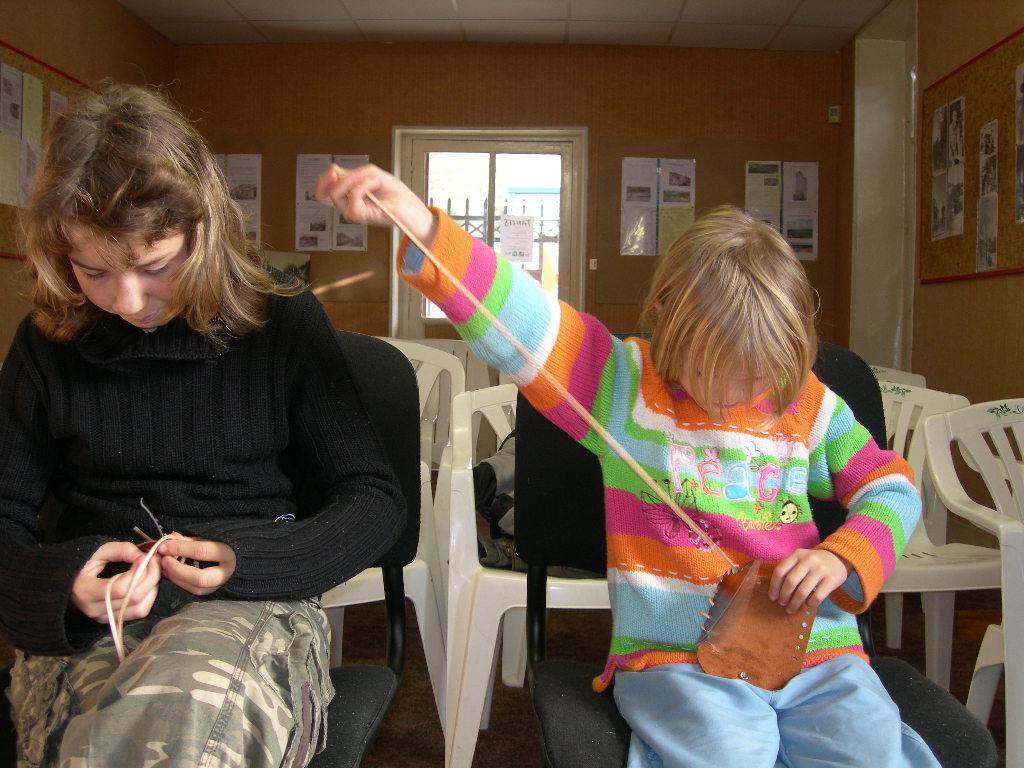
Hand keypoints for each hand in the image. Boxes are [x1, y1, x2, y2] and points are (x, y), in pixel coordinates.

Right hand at [71, 542, 160, 622]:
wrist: (69, 583)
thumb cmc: (82, 564)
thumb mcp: (97, 551)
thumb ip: (121, 550)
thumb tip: (144, 557)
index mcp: (85, 591)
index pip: (120, 589)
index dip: (138, 572)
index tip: (145, 556)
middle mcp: (94, 609)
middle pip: (134, 598)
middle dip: (151, 576)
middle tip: (155, 560)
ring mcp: (104, 618)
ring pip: (140, 608)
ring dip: (152, 587)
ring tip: (152, 571)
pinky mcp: (112, 620)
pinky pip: (139, 612)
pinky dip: (149, 597)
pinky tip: (147, 583)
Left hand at [157, 533, 236, 595]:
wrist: (231, 560)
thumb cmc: (216, 546)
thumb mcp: (204, 539)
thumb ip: (187, 540)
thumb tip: (170, 539)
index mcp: (227, 553)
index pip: (201, 551)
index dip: (180, 548)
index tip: (163, 546)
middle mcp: (226, 573)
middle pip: (200, 577)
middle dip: (178, 569)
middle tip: (164, 560)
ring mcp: (219, 585)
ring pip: (196, 588)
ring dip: (176, 578)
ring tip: (164, 567)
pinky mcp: (210, 592)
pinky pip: (193, 591)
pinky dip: (179, 582)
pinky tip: (170, 573)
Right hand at [315, 164, 436, 243]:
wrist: (410, 205)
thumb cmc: (395, 192)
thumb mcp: (370, 174)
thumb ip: (351, 173)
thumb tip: (333, 172)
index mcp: (350, 196)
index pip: (324, 192)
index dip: (321, 181)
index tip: (331, 171)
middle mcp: (349, 205)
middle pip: (324, 194)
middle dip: (331, 179)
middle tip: (340, 172)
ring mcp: (354, 211)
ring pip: (336, 195)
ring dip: (352, 180)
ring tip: (369, 178)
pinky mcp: (362, 216)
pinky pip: (353, 197)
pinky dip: (363, 186)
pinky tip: (375, 184)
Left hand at [768, 549, 849, 613]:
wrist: (839, 557)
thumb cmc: (814, 563)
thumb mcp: (801, 559)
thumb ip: (790, 569)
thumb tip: (776, 592)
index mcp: (797, 555)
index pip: (780, 571)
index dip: (774, 586)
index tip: (772, 597)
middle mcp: (808, 560)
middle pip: (790, 581)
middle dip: (784, 596)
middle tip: (782, 604)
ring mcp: (821, 569)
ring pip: (803, 591)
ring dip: (795, 603)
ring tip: (791, 609)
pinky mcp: (832, 579)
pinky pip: (817, 596)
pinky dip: (810, 603)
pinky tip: (808, 605)